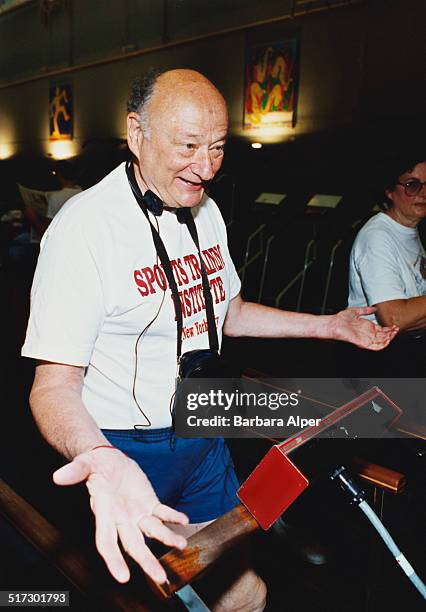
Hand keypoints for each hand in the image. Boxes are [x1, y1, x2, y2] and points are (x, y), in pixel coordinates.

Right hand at [53, 447, 187, 583]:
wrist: (107, 459)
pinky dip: (173, 517)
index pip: (106, 541)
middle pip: (134, 545)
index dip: (113, 560)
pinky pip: (163, 513)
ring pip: (152, 532)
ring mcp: (136, 513)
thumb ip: (75, 471)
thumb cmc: (94, 465)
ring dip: (167, 539)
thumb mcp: (84, 464)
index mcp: (104, 512)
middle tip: (159, 577)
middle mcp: (121, 518)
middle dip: (146, 562)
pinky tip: (183, 521)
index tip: (122, 577)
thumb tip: (59, 476)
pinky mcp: (149, 503)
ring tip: (181, 545)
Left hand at [329, 307, 397, 349]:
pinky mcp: (362, 343)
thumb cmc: (341, 319)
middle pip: (383, 336)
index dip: (389, 329)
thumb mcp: (356, 311)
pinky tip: (387, 339)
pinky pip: (374, 347)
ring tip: (393, 333)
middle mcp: (367, 334)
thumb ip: (366, 310)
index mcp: (367, 327)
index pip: (381, 330)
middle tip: (396, 329)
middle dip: (391, 333)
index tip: (394, 326)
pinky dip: (382, 344)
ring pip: (381, 342)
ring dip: (389, 338)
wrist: (333, 324)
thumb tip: (374, 308)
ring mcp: (365, 339)